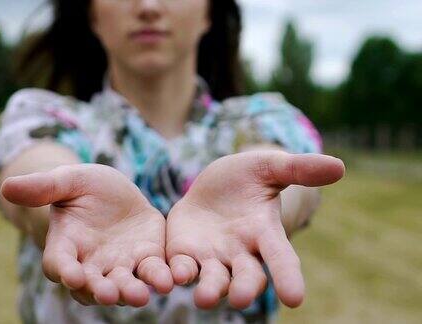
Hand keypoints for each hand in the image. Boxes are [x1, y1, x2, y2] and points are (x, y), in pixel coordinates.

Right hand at [1, 164, 172, 306]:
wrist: (115, 192)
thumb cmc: (83, 187)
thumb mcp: (66, 180)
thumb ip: (42, 187)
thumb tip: (7, 186)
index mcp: (66, 245)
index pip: (59, 263)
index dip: (64, 270)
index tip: (71, 274)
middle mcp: (91, 263)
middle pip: (92, 285)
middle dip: (100, 290)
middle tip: (108, 294)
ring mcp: (121, 265)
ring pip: (125, 284)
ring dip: (131, 291)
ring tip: (141, 294)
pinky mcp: (148, 258)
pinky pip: (154, 271)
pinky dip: (161, 277)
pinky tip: (172, 278)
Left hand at [166, 151, 344, 309]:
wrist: (211, 187)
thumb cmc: (246, 178)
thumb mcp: (269, 167)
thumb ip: (298, 169)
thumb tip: (339, 166)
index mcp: (265, 232)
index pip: (281, 257)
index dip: (289, 277)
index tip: (296, 298)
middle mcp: (241, 253)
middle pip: (247, 277)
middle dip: (245, 289)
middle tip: (242, 299)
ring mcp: (212, 257)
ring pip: (213, 280)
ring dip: (210, 290)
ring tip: (205, 298)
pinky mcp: (184, 254)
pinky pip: (182, 268)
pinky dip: (178, 274)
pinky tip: (172, 276)